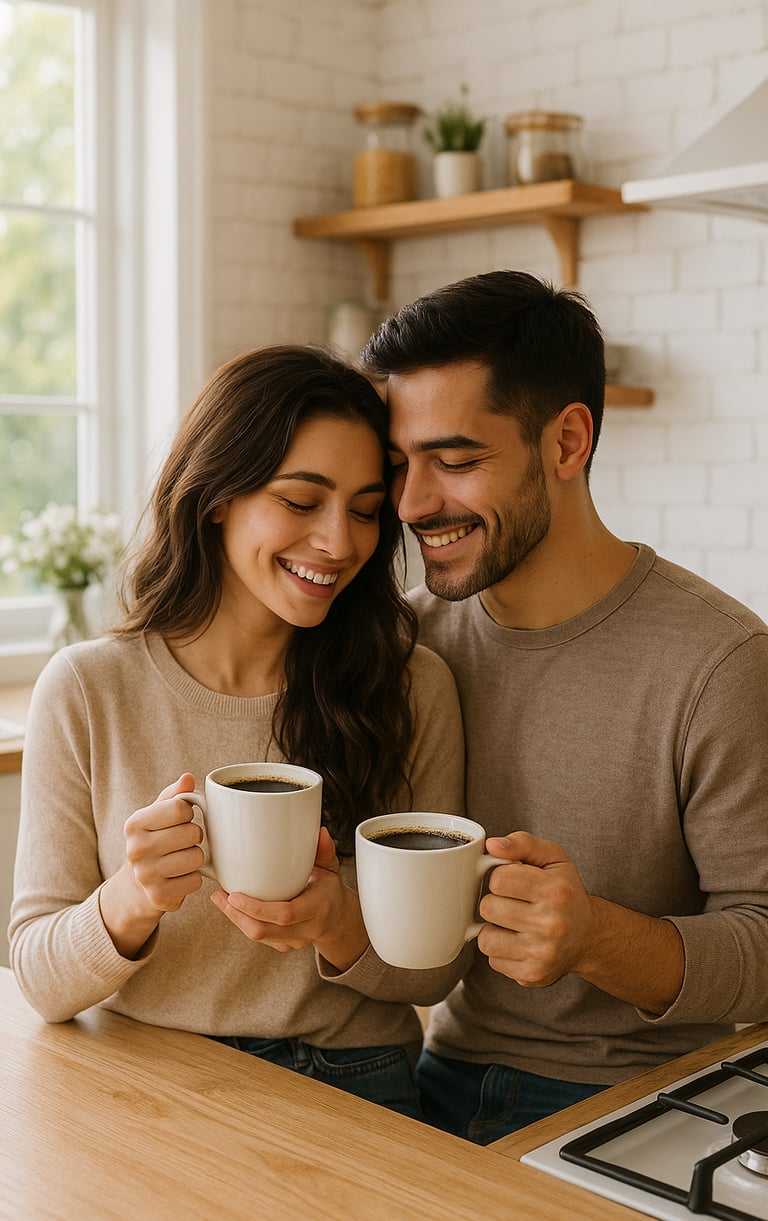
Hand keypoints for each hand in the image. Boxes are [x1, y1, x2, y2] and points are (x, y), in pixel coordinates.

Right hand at [100, 773, 204, 958]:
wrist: (135, 886)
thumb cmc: (153, 842)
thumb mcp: (156, 815)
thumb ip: (174, 796)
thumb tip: (188, 778)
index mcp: (134, 825)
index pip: (180, 808)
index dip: (188, 813)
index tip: (179, 820)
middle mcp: (136, 850)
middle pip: (193, 833)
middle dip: (194, 836)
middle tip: (181, 842)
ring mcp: (146, 876)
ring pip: (197, 857)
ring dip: (195, 858)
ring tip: (180, 859)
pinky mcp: (160, 897)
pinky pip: (196, 881)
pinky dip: (193, 879)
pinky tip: (178, 877)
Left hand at [210, 828, 367, 968]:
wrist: (337, 920)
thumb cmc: (329, 890)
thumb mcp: (330, 869)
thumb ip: (325, 852)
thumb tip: (320, 832)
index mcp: (316, 909)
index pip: (284, 915)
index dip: (257, 908)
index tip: (235, 896)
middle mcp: (305, 930)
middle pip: (265, 929)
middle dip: (237, 915)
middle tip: (219, 896)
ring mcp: (293, 942)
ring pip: (258, 936)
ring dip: (236, 919)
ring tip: (220, 899)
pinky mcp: (283, 946)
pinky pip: (259, 937)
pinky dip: (243, 922)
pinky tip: (232, 908)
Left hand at [477, 831, 684, 1013]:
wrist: (589, 936)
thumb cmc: (565, 892)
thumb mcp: (553, 858)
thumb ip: (522, 843)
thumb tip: (492, 845)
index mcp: (555, 891)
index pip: (498, 879)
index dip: (500, 877)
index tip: (513, 881)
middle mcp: (551, 924)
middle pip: (488, 908)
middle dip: (496, 902)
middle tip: (514, 903)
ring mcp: (542, 953)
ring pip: (486, 938)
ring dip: (494, 929)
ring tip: (513, 923)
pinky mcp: (532, 975)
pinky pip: (493, 960)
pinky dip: (501, 950)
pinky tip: (518, 942)